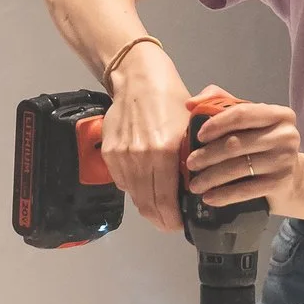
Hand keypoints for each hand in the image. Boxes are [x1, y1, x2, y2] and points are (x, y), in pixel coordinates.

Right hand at [100, 45, 193, 231]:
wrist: (138, 78)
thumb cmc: (171, 99)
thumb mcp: (191, 128)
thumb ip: (190, 160)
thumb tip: (195, 189)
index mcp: (162, 152)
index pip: (164, 201)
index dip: (172, 220)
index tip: (180, 225)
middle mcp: (138, 158)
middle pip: (146, 205)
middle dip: (160, 219)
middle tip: (171, 222)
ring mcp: (120, 157)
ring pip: (134, 196)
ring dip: (147, 205)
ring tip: (160, 206)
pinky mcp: (109, 154)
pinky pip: (122, 182)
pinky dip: (134, 188)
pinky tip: (146, 182)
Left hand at [186, 89, 300, 211]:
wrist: (292, 178)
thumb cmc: (262, 144)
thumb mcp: (248, 119)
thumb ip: (219, 102)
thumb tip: (190, 104)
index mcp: (278, 114)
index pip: (242, 114)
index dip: (216, 124)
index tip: (198, 135)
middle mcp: (286, 135)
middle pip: (236, 143)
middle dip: (208, 154)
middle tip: (190, 163)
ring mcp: (284, 160)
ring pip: (238, 167)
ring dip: (211, 177)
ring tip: (194, 184)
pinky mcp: (280, 183)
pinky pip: (246, 190)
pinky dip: (224, 195)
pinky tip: (209, 198)